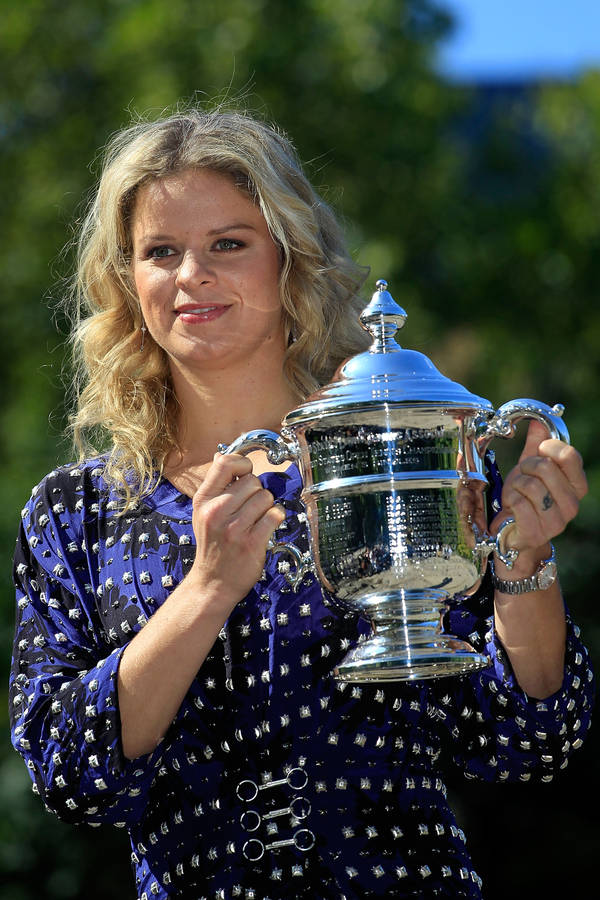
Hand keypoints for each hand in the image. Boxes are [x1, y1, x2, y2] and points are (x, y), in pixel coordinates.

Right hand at [188, 452, 284, 609]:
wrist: (213, 583)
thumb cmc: (212, 546)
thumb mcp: (203, 513)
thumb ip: (215, 485)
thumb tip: (220, 455)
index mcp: (203, 500)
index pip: (225, 463)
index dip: (243, 464)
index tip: (245, 476)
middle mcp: (216, 511)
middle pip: (253, 481)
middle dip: (257, 492)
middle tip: (249, 509)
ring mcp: (234, 528)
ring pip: (266, 497)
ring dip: (267, 507)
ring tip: (255, 521)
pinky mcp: (251, 542)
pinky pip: (275, 515)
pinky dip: (275, 519)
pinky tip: (265, 528)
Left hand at [490, 420, 587, 555]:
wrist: (513, 531)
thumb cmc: (525, 498)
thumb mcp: (530, 469)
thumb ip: (536, 446)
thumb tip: (538, 422)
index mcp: (577, 486)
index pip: (570, 456)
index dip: (548, 447)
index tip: (539, 451)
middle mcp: (572, 505)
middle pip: (546, 468)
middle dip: (526, 468)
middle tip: (523, 477)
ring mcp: (557, 522)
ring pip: (530, 485)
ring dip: (515, 485)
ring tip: (516, 493)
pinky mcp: (537, 533)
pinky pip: (519, 503)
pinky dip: (510, 500)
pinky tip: (511, 507)